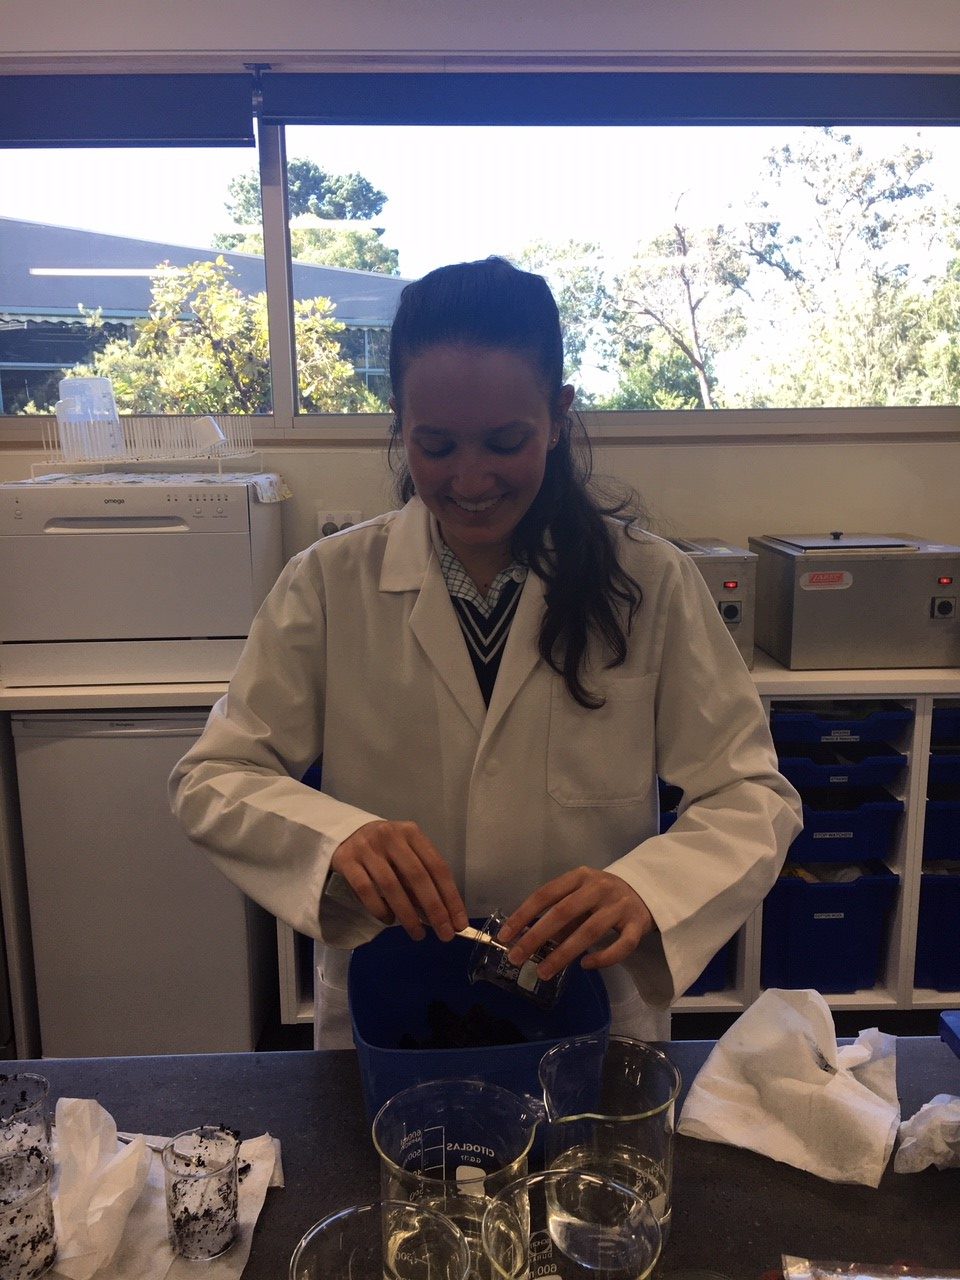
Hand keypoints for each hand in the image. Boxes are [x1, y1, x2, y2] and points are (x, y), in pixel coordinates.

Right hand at [331, 819, 468, 941]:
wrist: (343, 833)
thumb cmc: (384, 848)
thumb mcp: (405, 853)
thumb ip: (421, 877)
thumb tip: (441, 914)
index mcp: (412, 833)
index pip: (438, 867)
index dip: (451, 896)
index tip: (459, 923)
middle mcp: (391, 837)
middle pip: (417, 877)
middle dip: (434, 909)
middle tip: (444, 934)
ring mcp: (367, 847)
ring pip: (391, 886)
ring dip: (408, 915)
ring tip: (417, 934)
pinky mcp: (346, 860)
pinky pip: (365, 890)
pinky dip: (380, 908)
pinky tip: (389, 921)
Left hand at [496, 868, 654, 979]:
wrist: (646, 890)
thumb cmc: (603, 896)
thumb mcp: (580, 895)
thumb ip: (559, 915)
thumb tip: (528, 939)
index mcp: (580, 876)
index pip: (546, 894)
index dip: (524, 915)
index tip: (505, 936)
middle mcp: (599, 887)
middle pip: (564, 913)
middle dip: (537, 937)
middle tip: (517, 958)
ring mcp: (620, 905)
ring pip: (589, 931)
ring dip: (563, 954)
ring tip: (544, 972)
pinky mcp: (638, 924)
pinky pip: (621, 946)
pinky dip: (603, 958)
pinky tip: (585, 965)